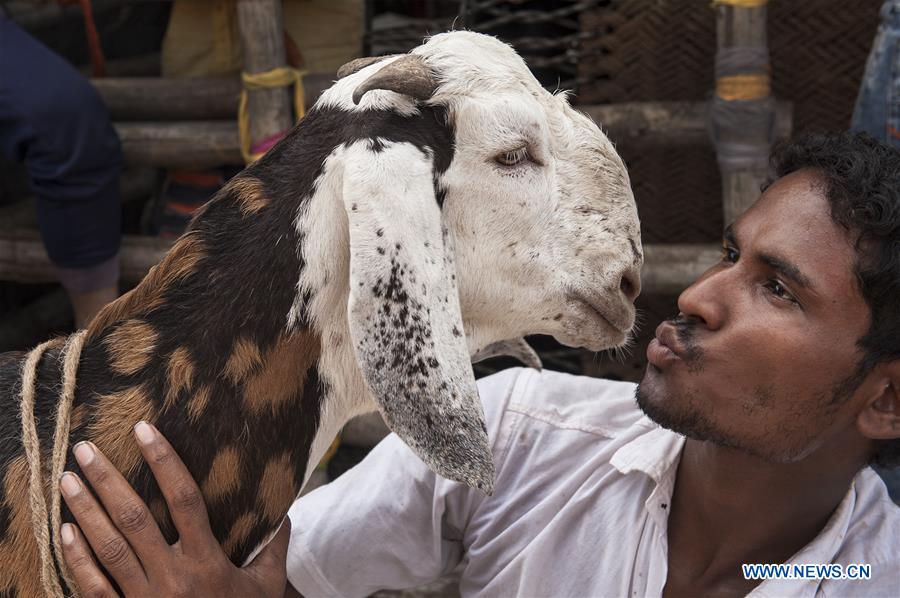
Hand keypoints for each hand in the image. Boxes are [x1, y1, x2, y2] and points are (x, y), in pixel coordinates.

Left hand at [59, 421, 290, 596]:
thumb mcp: (266, 588)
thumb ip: (273, 549)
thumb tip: (285, 513)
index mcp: (207, 563)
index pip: (185, 500)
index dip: (165, 462)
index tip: (146, 431)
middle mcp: (172, 577)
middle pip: (135, 520)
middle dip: (108, 481)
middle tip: (86, 449)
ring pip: (108, 549)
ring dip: (85, 511)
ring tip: (68, 480)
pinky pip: (93, 588)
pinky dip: (76, 560)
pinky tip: (64, 533)